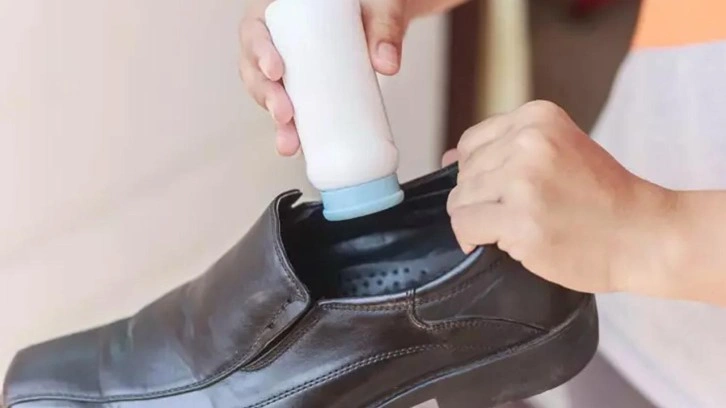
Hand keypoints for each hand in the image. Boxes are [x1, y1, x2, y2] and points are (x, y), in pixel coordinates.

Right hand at [239, 0, 411, 155]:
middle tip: (284, 113)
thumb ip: (385, 26)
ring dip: (276, 120)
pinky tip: (296, 145)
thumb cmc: (373, 3)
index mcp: (282, 9)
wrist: (385, 19)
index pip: (255, 29)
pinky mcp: (302, 88)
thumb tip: (387, 64)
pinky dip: (291, 129)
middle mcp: (278, 38)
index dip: (258, 52)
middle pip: (255, 68)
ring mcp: (289, 66)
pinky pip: (289, 109)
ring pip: (268, 93)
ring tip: (291, 140)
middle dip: (265, 95)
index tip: (276, 71)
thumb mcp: (379, 5)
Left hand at [445, 101, 677, 293]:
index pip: (472, 144)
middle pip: (464, 173)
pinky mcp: (520, 219)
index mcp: (538, 117)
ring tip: (517, 227)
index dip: (482, 174)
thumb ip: (504, 149)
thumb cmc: (602, 198)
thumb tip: (446, 158)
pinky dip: (473, 239)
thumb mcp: (560, 151)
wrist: (646, 234)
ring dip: (479, 220)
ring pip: (459, 200)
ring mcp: (524, 180)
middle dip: (482, 199)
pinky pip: (464, 226)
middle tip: (522, 213)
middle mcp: (529, 141)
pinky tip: (505, 242)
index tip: (509, 191)